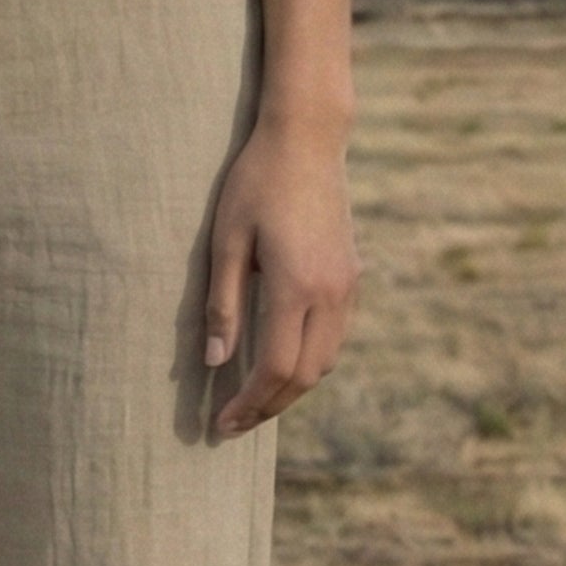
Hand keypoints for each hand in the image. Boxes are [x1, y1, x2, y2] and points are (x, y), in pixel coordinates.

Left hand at [202, 120, 355, 437]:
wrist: (308, 140)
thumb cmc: (256, 183)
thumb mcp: (225, 240)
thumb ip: (222, 303)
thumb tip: (214, 362)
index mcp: (295, 287)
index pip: (273, 368)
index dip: (248, 404)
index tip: (221, 424)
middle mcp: (330, 294)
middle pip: (303, 376)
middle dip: (268, 407)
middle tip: (234, 425)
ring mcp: (347, 287)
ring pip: (324, 361)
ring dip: (291, 388)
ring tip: (254, 400)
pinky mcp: (351, 277)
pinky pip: (334, 338)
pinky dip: (308, 362)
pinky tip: (281, 363)